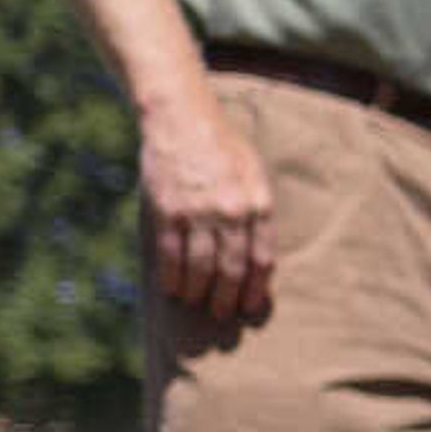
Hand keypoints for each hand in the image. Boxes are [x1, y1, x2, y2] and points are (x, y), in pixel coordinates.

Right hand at [139, 87, 275, 322]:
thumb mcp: (255, 173)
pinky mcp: (168, 210)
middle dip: (227, 298)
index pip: (262, 259)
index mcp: (259, 203)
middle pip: (232, 269)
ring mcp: (199, 212)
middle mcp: (232, 211)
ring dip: (198, 292)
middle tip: (222, 313)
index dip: (255, 289)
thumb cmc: (223, 147)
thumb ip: (258, 210)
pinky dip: (172, 276)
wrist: (182, 118)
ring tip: (196, 302)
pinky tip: (173, 288)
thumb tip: (257, 254)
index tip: (250, 307)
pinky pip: (171, 254)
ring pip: (201, 267)